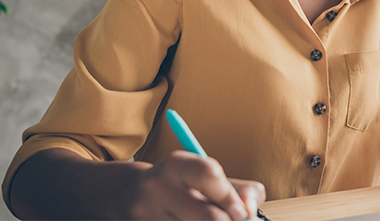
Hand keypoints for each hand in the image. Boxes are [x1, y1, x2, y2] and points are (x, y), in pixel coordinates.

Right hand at [130, 150, 265, 219]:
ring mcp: (147, 214)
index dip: (231, 197)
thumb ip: (239, 190)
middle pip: (208, 217)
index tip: (242, 213)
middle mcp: (157, 187)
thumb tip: (250, 211)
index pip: (209, 175)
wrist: (130, 195)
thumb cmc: (182, 187)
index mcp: (176, 165)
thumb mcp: (207, 179)